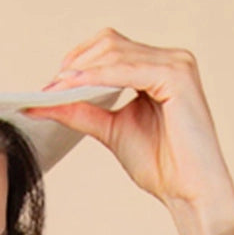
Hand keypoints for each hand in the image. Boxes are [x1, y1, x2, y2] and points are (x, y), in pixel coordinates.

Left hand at [24, 29, 233, 234]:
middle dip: (74, 64)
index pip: (109, 48)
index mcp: (158, 68)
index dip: (76, 62)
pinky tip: (75, 87)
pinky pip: (127, 69)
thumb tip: (45, 101)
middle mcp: (170, 59)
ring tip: (55, 90)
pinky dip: (97, 77)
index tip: (48, 85)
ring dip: (80, 71)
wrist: (188, 191)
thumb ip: (82, 112)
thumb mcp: (111, 130)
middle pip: (110, 43)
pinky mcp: (177, 76)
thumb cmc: (162, 165)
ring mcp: (176, 64)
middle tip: (48, 88)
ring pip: (115, 53)